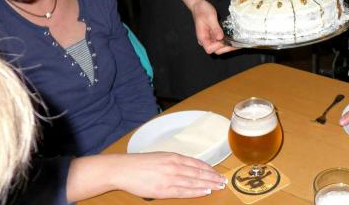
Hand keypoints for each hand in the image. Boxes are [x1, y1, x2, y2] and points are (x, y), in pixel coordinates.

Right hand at [67, 152, 226, 200]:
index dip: (209, 169)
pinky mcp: (163, 189)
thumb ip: (175, 161)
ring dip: (208, 184)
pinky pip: (183, 191)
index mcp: (174, 157)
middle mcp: (174, 166)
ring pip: (194, 182)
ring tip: (218, 187)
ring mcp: (170, 178)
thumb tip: (189, 167)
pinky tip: (204, 192)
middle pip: (198, 172)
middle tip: (223, 181)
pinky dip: (195, 191)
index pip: (197, 163)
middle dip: (212, 177)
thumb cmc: (141, 163)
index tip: (218, 173)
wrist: (124, 169)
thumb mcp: (161, 157)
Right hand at [191, 0, 234, 54]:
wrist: (199, 5)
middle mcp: (205, 40)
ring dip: (227, 46)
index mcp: (202, 37)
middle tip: (236, 44)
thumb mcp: (210, 18)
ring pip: (219, 46)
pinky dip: (226, 41)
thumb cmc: (202, 10)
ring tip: (237, 43)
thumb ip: (215, 28)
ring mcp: (209, 37)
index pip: (209, 49)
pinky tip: (233, 39)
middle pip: (215, 50)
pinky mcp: (213, 34)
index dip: (218, 47)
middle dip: (226, 48)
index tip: (225, 40)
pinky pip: (220, 40)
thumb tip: (220, 38)